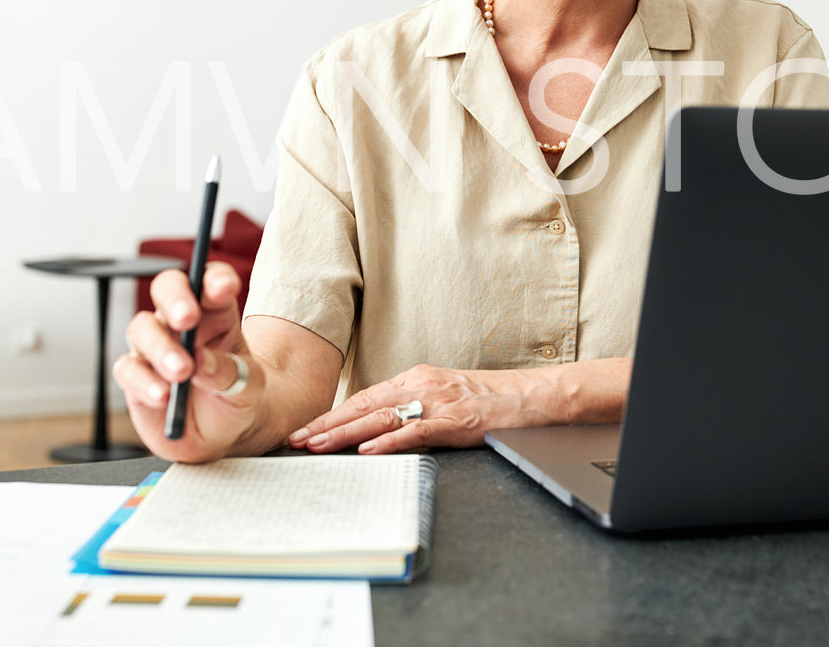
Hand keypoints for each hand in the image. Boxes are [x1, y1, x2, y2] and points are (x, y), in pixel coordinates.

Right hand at [114, 262, 262, 461]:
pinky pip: (128, 370)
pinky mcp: (135, 377)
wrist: (222, 434)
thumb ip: (229, 371)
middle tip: (188, 319)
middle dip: (175, 298)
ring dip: (161, 348)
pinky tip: (163, 396)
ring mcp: (154, 347)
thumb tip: (201, 360)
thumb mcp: (249, 387)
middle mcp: (181, 323)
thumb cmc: (237, 396)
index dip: (215, 278)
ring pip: (142, 328)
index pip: (210, 282)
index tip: (223, 288)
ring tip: (182, 372)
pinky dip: (144, 382)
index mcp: (216, 313)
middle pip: (167, 289)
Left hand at [287, 364, 532, 454]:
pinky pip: (417, 432)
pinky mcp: (457, 421)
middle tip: (296, 439)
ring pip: (382, 418)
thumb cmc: (489, 398)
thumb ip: (412, 404)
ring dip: (345, 433)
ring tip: (317, 446)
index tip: (305, 428)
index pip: (364, 397)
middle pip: (364, 405)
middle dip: (326, 424)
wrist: (532, 396)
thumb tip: (377, 426)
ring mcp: (439, 402)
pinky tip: (368, 451)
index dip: (332, 414)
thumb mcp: (444, 393)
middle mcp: (422, 385)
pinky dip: (390, 442)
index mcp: (416, 378)